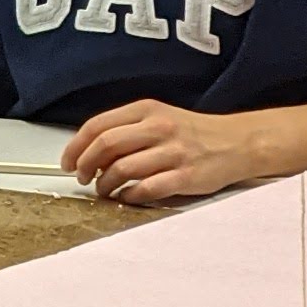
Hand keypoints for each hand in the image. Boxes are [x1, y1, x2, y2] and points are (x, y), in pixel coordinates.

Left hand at [59, 99, 256, 205]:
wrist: (238, 142)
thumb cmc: (194, 133)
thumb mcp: (160, 117)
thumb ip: (127, 129)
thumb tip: (89, 151)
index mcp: (147, 110)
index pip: (98, 126)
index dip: (75, 147)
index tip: (67, 161)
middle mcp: (159, 127)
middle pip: (105, 146)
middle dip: (85, 166)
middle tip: (83, 177)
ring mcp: (173, 152)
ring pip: (121, 169)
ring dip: (105, 184)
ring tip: (105, 189)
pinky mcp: (185, 176)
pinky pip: (146, 189)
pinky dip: (129, 196)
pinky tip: (128, 196)